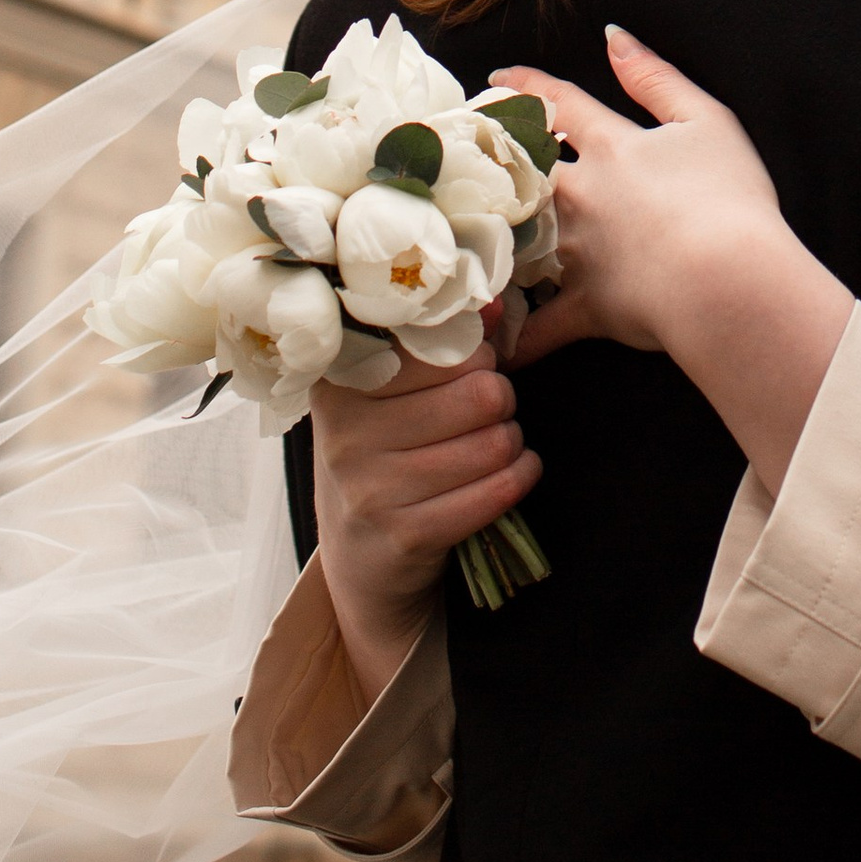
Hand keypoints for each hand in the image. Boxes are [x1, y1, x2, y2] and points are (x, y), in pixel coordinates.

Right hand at [311, 347, 538, 703]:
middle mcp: (345, 433)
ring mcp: (370, 488)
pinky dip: (520, 477)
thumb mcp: (393, 397)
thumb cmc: (383, 457)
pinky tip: (516, 471)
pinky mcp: (405, 535)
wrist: (361, 559)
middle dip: (500, 396)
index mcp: (340, 384)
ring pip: (494, 443)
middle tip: (492, 406)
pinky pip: (495, 492)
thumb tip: (492, 302)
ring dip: (512, 440)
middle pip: (479, 392)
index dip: (474, 350)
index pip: (439, 343)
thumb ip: (439, 344)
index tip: (474, 363)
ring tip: (501, 441)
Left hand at [491, 27, 850, 494]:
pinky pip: (540, 328)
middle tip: (460, 158)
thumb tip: (613, 37)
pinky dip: (517, 339)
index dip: (528, 87)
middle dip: (491, 161)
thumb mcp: (706, 119)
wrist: (728, 278)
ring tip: (462, 238)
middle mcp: (580, 197)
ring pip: (517, 242)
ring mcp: (576, 254)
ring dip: (491, 239)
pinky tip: (492, 349)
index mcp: (611, 147)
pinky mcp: (585, 307)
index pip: (559, 105)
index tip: (495, 80)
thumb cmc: (729, 197)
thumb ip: (656, 77)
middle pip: (521, 172)